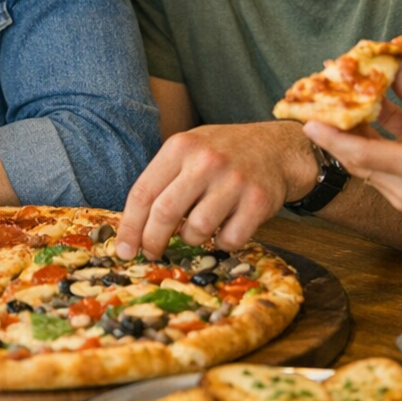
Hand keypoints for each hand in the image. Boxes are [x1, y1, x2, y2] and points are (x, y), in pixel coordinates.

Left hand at [115, 120, 316, 259]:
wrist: (277, 147)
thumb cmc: (224, 153)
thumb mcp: (189, 150)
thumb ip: (163, 179)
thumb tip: (134, 228)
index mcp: (181, 147)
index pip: (143, 193)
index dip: (129, 227)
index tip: (124, 250)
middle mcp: (206, 161)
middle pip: (164, 213)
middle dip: (152, 241)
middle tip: (152, 253)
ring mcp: (234, 180)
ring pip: (196, 230)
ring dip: (192, 239)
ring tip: (197, 229)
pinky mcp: (258, 201)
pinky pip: (229, 239)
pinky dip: (222, 242)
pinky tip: (225, 228)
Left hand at [303, 71, 401, 232]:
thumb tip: (393, 71)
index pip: (360, 152)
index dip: (331, 137)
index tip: (308, 121)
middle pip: (354, 160)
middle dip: (334, 133)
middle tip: (318, 105)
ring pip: (364, 167)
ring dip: (350, 140)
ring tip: (336, 109)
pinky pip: (377, 173)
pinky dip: (369, 150)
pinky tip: (364, 124)